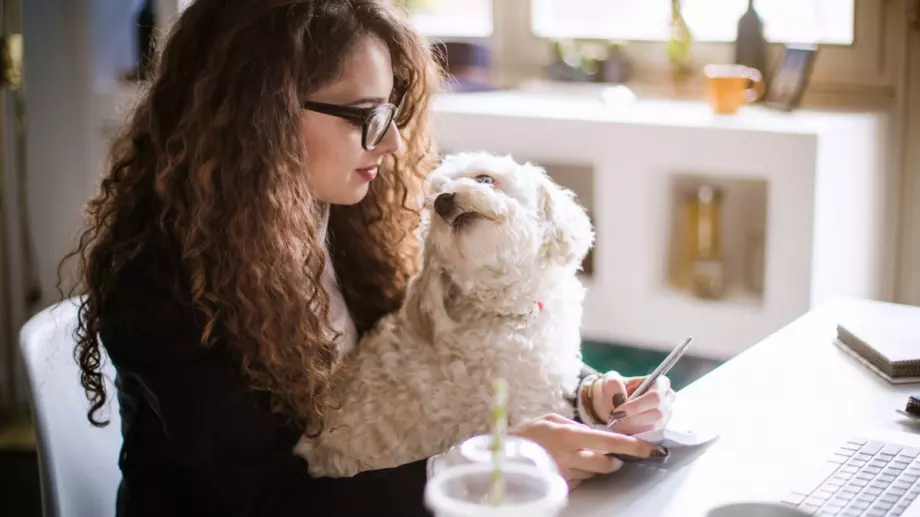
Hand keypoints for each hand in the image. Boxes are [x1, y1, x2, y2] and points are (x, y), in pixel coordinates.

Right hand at [509, 413, 665, 488]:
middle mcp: (570, 457)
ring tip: (575, 454)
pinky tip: (566, 463)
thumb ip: (577, 426)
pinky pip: (581, 481)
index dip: (634, 447)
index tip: (654, 450)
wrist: (501, 456)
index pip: (610, 442)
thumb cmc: (526, 434)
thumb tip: (598, 434)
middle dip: (613, 459)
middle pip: (608, 464)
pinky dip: (580, 473)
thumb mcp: (551, 420)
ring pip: (595, 473)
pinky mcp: (562, 486)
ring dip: (593, 465)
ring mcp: (566, 474)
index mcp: (570, 436)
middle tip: (608, 452)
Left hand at [590, 372, 675, 434]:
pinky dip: (633, 434)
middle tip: (615, 419)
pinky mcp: (660, 430)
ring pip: (652, 427)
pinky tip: (622, 427)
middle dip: (633, 419)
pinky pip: (649, 437)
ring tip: (616, 422)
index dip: (636, 406)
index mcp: (660, 383)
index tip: (617, 411)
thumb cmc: (614, 389)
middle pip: (657, 414)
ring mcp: (666, 416)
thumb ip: (613, 384)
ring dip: (631, 427)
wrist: (611, 403)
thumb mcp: (609, 381)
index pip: (655, 397)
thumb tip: (620, 396)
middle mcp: (668, 400)